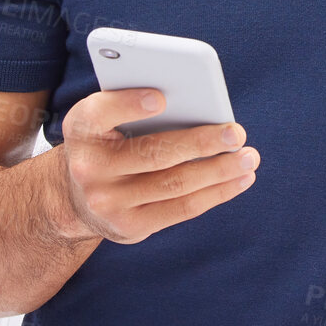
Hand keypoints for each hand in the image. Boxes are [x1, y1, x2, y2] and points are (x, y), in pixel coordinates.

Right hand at [55, 88, 258, 244]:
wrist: (77, 198)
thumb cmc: (106, 142)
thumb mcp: (104, 118)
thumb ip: (133, 103)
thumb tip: (192, 103)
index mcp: (82, 128)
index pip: (101, 112)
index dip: (129, 105)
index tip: (160, 99)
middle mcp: (89, 168)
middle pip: (154, 153)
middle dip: (201, 143)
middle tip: (236, 133)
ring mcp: (110, 202)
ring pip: (175, 184)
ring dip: (219, 170)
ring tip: (249, 157)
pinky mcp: (131, 227)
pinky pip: (182, 209)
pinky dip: (217, 193)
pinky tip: (240, 179)